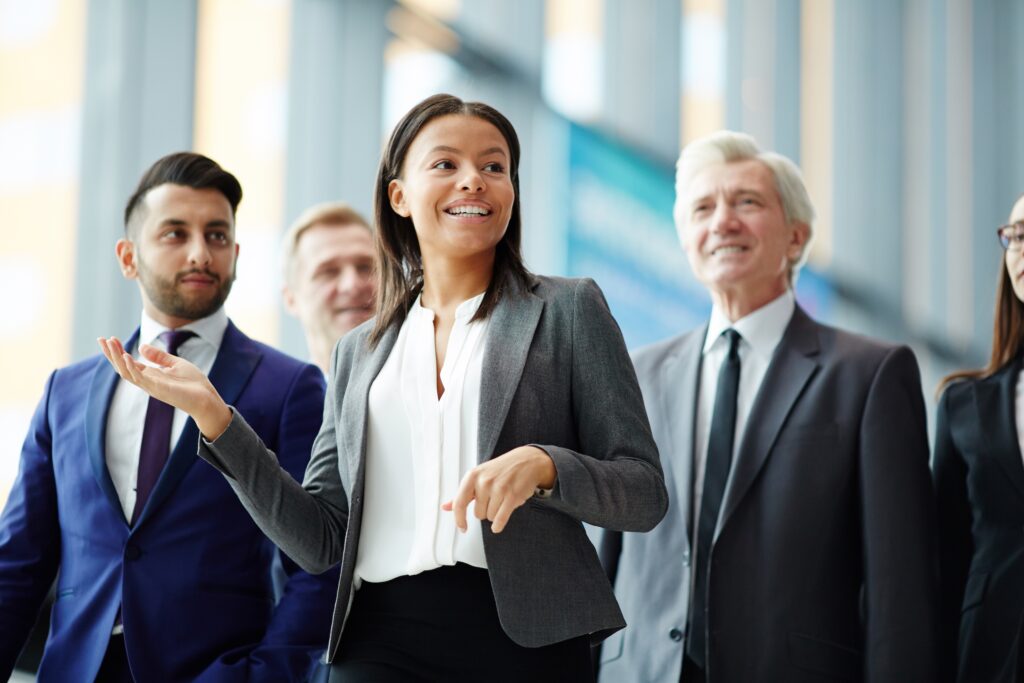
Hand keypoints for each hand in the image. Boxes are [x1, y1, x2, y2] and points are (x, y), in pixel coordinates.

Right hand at [97, 337, 231, 439]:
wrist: (207, 399)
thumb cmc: (193, 384)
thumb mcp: (176, 364)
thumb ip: (159, 357)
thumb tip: (141, 347)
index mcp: (151, 375)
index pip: (128, 363)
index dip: (118, 351)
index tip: (110, 338)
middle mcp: (147, 381)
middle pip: (122, 367)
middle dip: (111, 354)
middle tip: (101, 339)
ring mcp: (151, 386)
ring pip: (127, 373)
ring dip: (117, 359)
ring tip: (110, 344)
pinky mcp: (159, 389)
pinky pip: (140, 379)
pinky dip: (131, 368)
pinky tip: (126, 356)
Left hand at [441, 446, 555, 533]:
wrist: (527, 461)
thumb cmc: (501, 470)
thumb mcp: (479, 477)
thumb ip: (462, 494)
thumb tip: (445, 507)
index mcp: (472, 476)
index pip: (459, 503)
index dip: (459, 519)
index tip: (462, 529)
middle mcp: (484, 481)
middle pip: (478, 514)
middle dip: (486, 510)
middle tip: (495, 498)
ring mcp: (499, 488)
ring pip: (490, 517)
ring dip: (496, 513)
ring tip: (503, 499)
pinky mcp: (512, 495)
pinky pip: (500, 519)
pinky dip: (498, 525)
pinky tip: (498, 525)